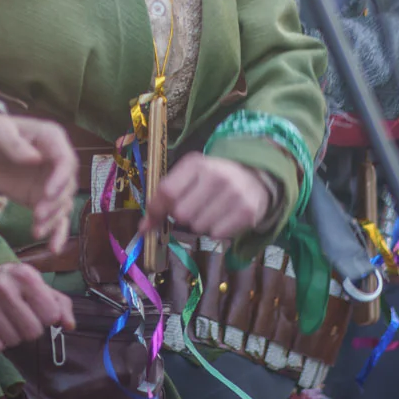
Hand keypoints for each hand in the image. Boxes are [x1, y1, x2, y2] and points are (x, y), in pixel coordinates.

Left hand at [0, 113, 77, 251]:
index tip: (47, 194)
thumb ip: (15, 145)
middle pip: (66, 186)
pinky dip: (55, 231)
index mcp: (51, 139)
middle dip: (54, 203)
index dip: (61, 178)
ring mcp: (50, 181)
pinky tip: (53, 247)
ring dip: (52, 220)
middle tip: (37, 215)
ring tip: (36, 231)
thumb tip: (36, 159)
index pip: (65, 160)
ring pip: (61, 204)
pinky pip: (54, 216)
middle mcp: (57, 161)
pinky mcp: (41, 198)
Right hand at [0, 261, 72, 352]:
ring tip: (4, 320)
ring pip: (13, 341)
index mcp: (25, 275)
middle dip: (29, 328)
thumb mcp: (36, 284)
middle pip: (32, 332)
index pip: (50, 315)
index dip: (46, 317)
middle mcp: (3, 287)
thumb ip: (59, 303)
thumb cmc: (10, 281)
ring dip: (12, 336)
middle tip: (20, 317)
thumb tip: (70, 326)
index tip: (37, 310)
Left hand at [146, 154, 273, 241]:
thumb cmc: (213, 178)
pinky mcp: (247, 211)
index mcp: (196, 163)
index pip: (167, 191)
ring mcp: (233, 193)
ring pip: (198, 227)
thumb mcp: (190, 176)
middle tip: (192, 208)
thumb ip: (164, 197)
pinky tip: (223, 217)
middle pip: (181, 214)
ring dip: (199, 225)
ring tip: (210, 210)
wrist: (255, 177)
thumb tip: (143, 228)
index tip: (149, 224)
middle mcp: (216, 175)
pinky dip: (215, 231)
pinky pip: (216, 235)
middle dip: (181, 217)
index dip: (155, 211)